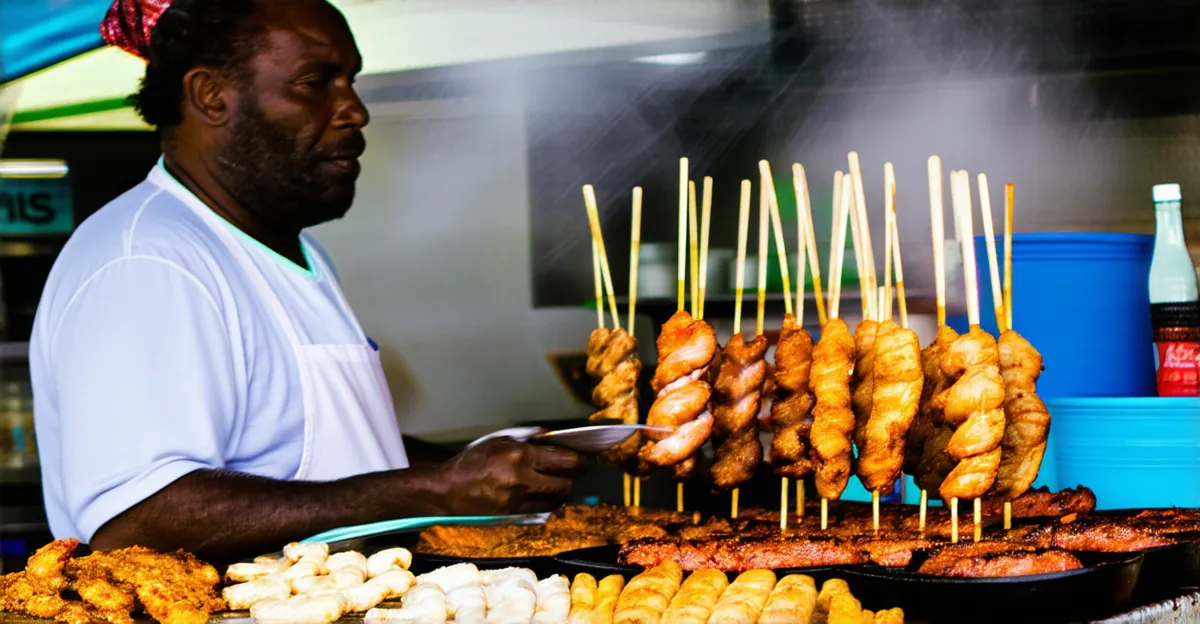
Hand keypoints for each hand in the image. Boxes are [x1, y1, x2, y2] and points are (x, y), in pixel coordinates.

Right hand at [437, 438, 584, 514]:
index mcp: (519, 455)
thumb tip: (553, 439)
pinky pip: (543, 510)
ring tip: (559, 484)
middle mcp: (521, 478)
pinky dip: (549, 502)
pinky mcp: (514, 514)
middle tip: (576, 474)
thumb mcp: (499, 440)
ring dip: (562, 492)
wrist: (448, 488)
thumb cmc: (472, 460)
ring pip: (556, 500)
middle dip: (574, 479)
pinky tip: (545, 495)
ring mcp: (518, 499)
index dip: (579, 461)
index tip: (583, 460)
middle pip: (565, 484)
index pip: (564, 460)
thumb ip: (527, 439)